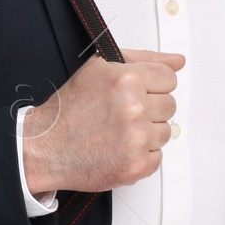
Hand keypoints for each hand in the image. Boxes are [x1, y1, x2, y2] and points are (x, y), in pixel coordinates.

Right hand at [21, 47, 182, 195]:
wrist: (46, 146)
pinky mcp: (137, 165)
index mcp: (126, 79)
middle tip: (122, 113)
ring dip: (147, 133)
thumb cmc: (70, 108)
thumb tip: (178, 60)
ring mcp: (137, 139)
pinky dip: (141, 155)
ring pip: (166, 132)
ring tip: (119, 131)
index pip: (169, 77)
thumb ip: (143, 58)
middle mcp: (133, 107)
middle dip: (149, 108)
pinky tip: (119, 148)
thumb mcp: (99, 68)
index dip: (151, 85)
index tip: (136, 92)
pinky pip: (158, 157)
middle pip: (170, 105)